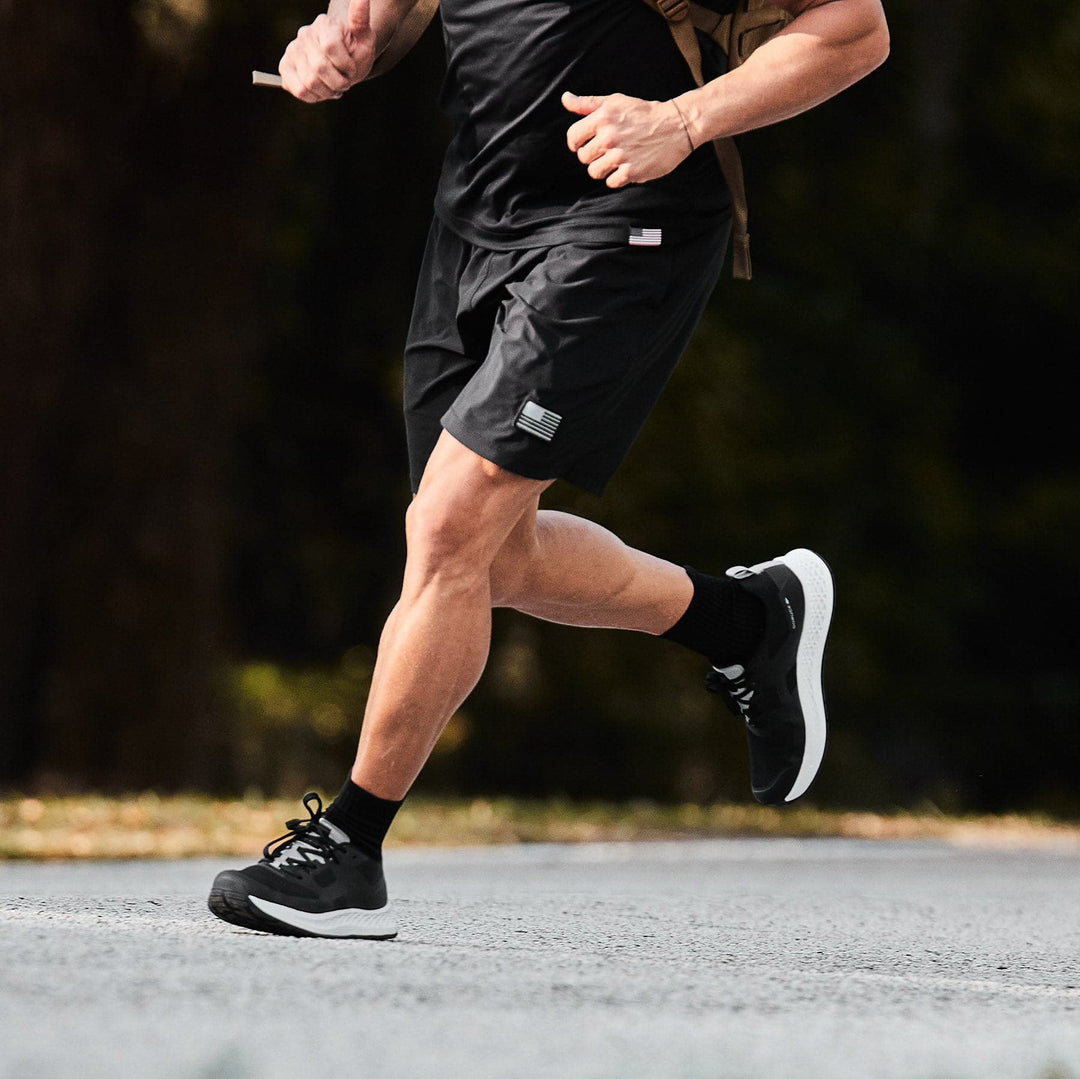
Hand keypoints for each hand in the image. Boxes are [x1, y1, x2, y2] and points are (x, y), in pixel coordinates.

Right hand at [279, 0, 375, 102]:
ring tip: (333, 85)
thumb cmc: (355, 51)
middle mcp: (304, 34)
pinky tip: (321, 89)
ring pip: (309, 82)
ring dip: (327, 91)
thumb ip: (361, 19)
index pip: (330, 47)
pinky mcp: (285, 67)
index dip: (345, 66)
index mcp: (324, 24)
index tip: (352, 67)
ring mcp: (292, 50)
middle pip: (320, 68)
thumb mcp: (365, 38)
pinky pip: (298, 90)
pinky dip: (314, 96)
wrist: (342, 62)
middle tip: (344, 80)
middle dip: (338, 82)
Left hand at [562, 91, 693, 187]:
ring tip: (615, 160)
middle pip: (583, 157)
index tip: (583, 144)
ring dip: (602, 169)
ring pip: (594, 172)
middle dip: (592, 156)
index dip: (575, 143)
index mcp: (602, 118)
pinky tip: (626, 167)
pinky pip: (611, 182)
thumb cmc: (643, 113)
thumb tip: (566, 99)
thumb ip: (588, 104)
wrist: (676, 125)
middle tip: (606, 151)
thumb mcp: (615, 102)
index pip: (573, 137)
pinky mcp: (632, 171)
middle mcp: (609, 137)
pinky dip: (617, 178)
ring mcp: (620, 155)